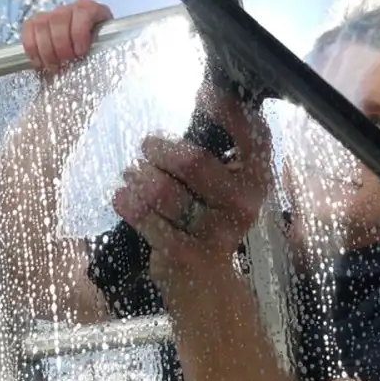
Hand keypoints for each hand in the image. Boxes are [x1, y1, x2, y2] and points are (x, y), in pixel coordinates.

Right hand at [21, 0, 113, 73]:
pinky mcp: (37, 22)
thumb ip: (103, 50)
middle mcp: (69, 9)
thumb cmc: (97, 47)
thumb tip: (100, 68)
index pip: (82, 13)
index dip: (79, 32)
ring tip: (54, 66)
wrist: (87, 44)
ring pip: (41, 24)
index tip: (80, 52)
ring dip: (46, 49)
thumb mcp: (105, 47)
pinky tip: (39, 62)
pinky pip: (28, 29)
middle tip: (66, 62)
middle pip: (58, 20)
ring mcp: (52, 14)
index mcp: (90, 10)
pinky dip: (31, 47)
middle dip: (61, 45)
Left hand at [112, 85, 273, 287]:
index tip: (203, 92)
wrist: (208, 288)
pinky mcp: (187, 253)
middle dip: (160, 149)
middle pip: (194, 162)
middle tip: (147, 145)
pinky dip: (129, 204)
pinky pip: (147, 219)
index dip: (228, 109)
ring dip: (140, 176)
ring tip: (132, 173)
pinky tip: (121, 196)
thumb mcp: (224, 189)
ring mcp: (217, 231)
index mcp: (258, 180)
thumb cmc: (210, 224)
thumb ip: (217, 153)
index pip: (253, 135)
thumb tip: (199, 96)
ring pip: (165, 190)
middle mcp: (244, 204)